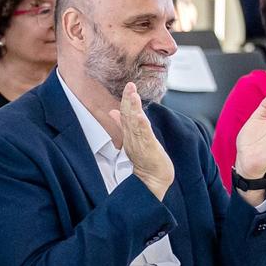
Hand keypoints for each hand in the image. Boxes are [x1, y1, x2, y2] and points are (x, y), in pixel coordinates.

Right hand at [111, 83, 174, 197]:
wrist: (152, 180)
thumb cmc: (144, 159)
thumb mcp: (132, 138)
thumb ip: (122, 124)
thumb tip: (113, 111)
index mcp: (130, 133)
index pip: (126, 113)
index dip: (126, 99)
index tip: (128, 86)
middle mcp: (132, 137)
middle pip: (129, 116)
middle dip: (129, 100)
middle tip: (129, 86)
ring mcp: (139, 142)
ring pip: (135, 123)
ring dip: (134, 109)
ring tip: (133, 95)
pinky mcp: (147, 148)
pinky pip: (143, 135)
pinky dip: (140, 125)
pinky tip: (139, 116)